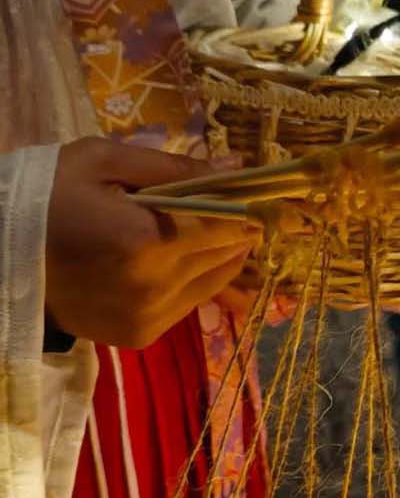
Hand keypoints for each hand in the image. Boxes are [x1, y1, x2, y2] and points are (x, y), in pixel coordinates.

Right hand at [44, 138, 261, 347]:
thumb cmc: (44, 198)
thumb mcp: (100, 162)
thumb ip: (173, 166)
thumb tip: (236, 166)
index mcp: (147, 240)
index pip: (230, 224)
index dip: (247, 206)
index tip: (257, 194)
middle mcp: (157, 286)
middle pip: (228, 254)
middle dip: (234, 228)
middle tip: (224, 207)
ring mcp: (150, 316)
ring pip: (215, 281)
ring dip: (214, 256)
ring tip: (192, 230)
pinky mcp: (140, 335)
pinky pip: (188, 303)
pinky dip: (188, 280)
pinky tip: (166, 260)